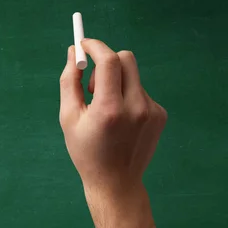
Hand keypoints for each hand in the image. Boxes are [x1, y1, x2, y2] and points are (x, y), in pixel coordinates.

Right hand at [59, 39, 167, 202]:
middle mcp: (135, 106)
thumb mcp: (68, 117)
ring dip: (115, 82)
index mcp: (109, 109)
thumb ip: (69, 81)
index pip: (108, 61)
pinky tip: (120, 120)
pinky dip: (127, 96)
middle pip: (126, 59)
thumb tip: (72, 52)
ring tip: (105, 110)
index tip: (83, 45)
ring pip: (132, 76)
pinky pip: (140, 91)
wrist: (116, 182)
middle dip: (106, 60)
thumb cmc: (85, 150)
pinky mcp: (160, 114)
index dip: (94, 47)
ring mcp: (151, 110)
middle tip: (92, 82)